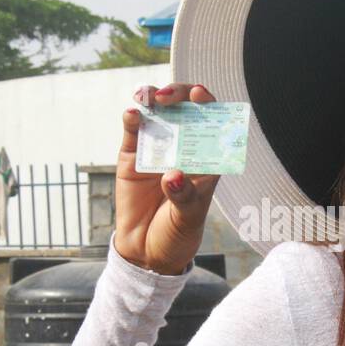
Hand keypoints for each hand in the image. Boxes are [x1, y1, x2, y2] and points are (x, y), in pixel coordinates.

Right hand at [114, 83, 220, 275]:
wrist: (145, 251)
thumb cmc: (177, 233)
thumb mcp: (188, 218)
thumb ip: (184, 197)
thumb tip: (172, 175)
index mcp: (207, 159)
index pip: (212, 121)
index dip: (208, 103)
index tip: (200, 96)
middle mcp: (183, 147)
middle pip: (184, 108)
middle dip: (179, 94)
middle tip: (169, 97)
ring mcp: (158, 148)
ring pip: (157, 112)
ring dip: (153, 97)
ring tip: (149, 97)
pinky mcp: (132, 156)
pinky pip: (133, 131)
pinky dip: (132, 118)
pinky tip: (133, 114)